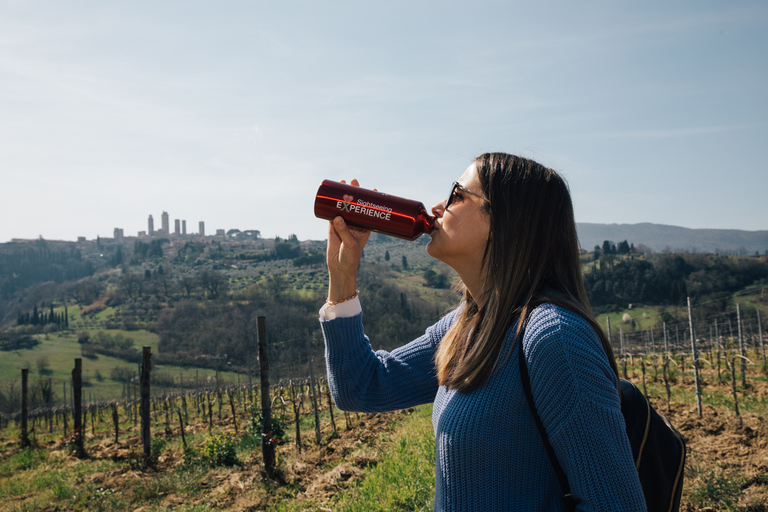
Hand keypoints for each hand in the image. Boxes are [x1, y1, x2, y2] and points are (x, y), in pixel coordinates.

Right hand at [326, 179, 371, 301]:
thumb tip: (337, 217)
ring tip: (341, 184)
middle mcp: (355, 225)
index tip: (372, 189)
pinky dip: (330, 206)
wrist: (339, 268)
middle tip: (353, 181)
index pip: (369, 211)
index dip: (370, 200)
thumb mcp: (350, 244)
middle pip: (355, 205)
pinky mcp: (332, 228)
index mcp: (365, 228)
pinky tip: (329, 197)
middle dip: (354, 193)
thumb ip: (344, 231)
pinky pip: (331, 214)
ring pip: (343, 207)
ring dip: (342, 197)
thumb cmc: (351, 258)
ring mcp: (343, 225)